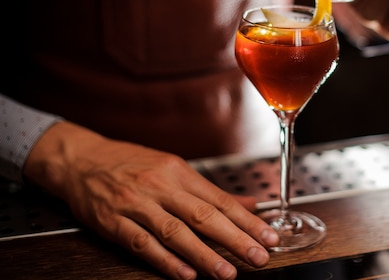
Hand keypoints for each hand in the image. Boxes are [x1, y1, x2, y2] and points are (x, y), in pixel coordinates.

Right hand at [24, 121, 278, 279]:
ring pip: (176, 232)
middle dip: (235, 239)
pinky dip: (165, 261)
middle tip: (259, 256)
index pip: (220, 200)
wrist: (81, 159)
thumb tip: (248, 205)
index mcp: (179, 172)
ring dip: (204, 255)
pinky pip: (142, 244)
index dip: (247, 220)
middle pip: (204, 216)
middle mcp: (161, 186)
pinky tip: (185, 274)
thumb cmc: (130, 163)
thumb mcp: (172, 168)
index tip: (269, 236)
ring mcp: (136, 204)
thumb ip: (209, 191)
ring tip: (227, 273)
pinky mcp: (114, 222)